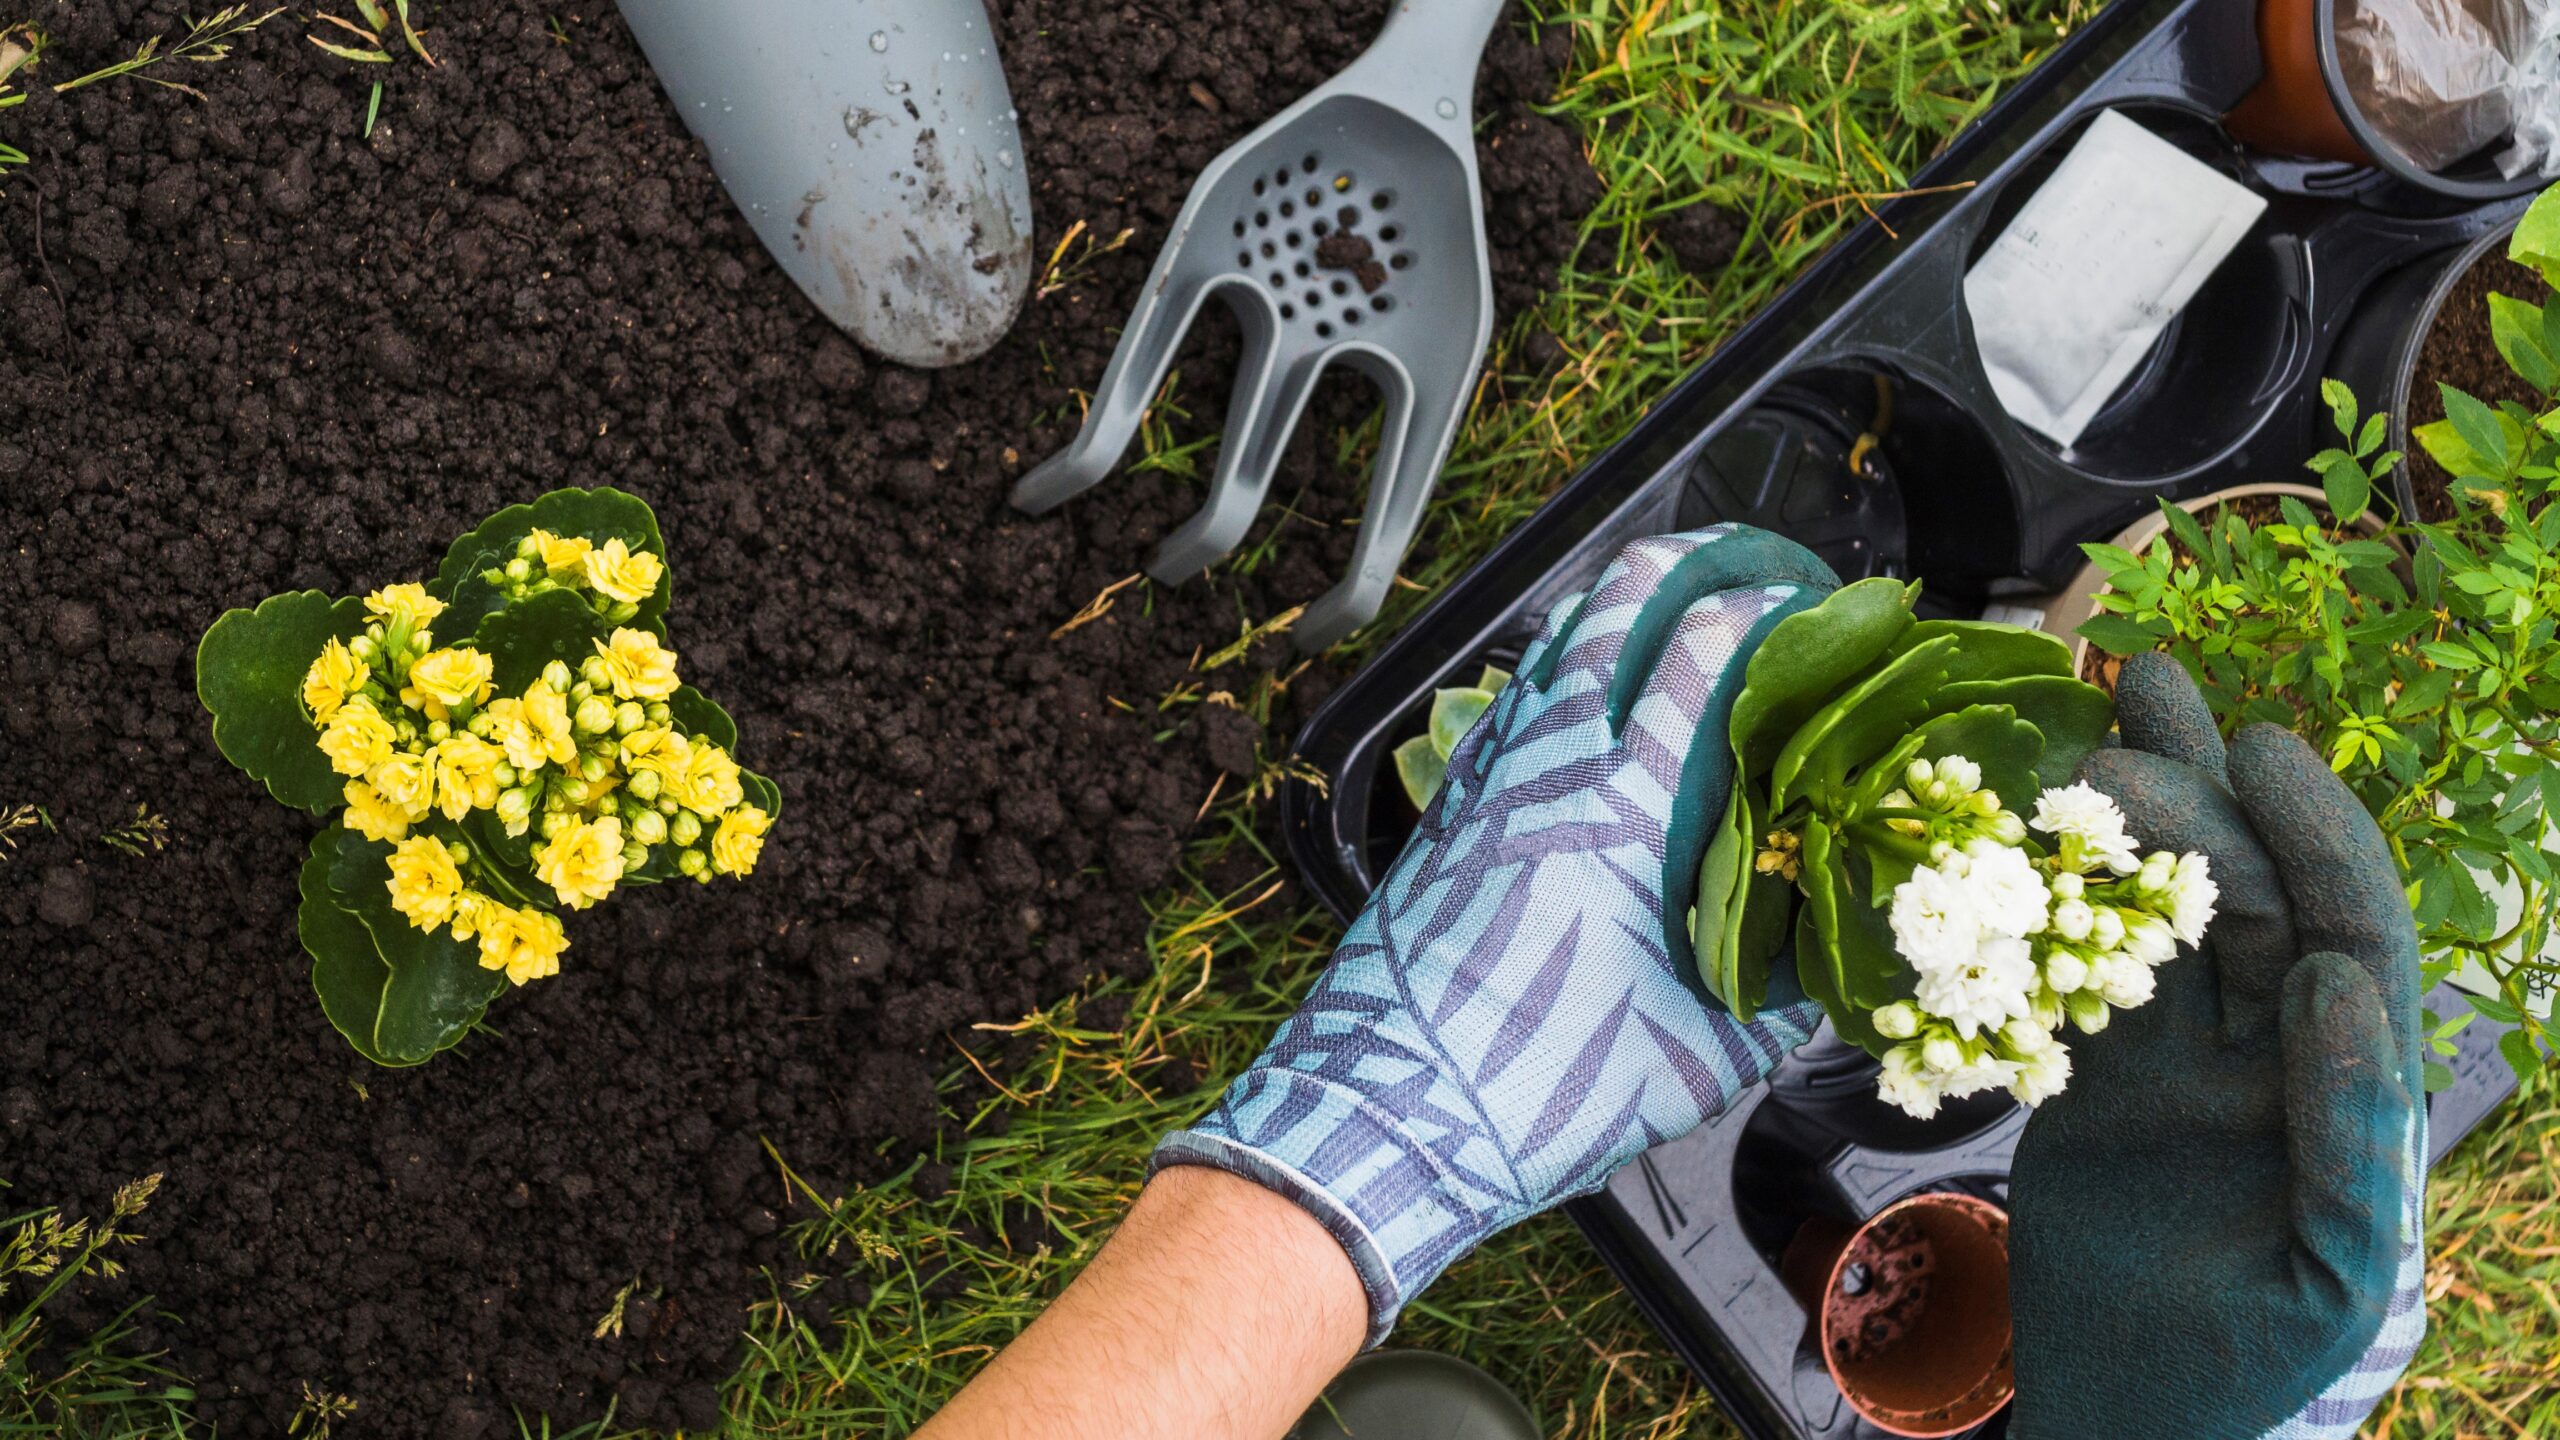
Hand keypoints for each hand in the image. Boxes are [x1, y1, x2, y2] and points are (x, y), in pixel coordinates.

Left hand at [1156, 525, 1841, 1341]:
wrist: (1386, 1113)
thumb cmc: (1540, 1090)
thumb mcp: (1701, 1059)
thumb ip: (1779, 999)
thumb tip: (1832, 963)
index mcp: (1624, 807)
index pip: (1704, 651)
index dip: (1768, 606)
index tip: (1819, 605)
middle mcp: (1549, 764)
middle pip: (1618, 602)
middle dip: (1691, 560)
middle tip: (1748, 565)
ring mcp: (1486, 776)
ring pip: (1554, 641)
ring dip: (1618, 605)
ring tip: (1675, 603)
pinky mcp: (1446, 806)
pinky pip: (1511, 700)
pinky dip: (1560, 669)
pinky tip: (1586, 698)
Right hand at [2008, 653, 2425, 1439]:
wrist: (2121, 1415)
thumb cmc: (2239, 1371)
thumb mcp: (2325, 1274)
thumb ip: (2348, 1134)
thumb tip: (2336, 985)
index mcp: (2345, 1094)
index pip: (2347, 937)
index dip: (2315, 838)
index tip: (2258, 752)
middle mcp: (2273, 1058)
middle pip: (2252, 898)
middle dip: (2205, 798)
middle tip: (2131, 716)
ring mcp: (2185, 1060)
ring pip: (2169, 912)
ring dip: (2144, 812)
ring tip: (2107, 708)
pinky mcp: (2103, 1076)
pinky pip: (2085, 967)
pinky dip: (2064, 893)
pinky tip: (2037, 822)